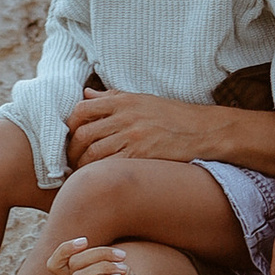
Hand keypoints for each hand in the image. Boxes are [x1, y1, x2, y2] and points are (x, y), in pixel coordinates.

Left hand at [65, 90, 272, 169]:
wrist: (204, 130)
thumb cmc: (172, 116)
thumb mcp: (141, 99)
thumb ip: (111, 98)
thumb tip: (85, 94)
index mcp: (122, 101)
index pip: (81, 109)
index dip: (70, 125)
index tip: (71, 138)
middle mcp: (125, 116)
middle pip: (83, 133)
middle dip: (72, 150)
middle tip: (72, 162)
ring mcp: (133, 136)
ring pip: (93, 152)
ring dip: (82, 166)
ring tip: (82, 174)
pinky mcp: (143, 155)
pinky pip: (111, 166)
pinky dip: (99, 174)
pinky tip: (99, 180)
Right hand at [67, 246, 171, 274]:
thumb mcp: (118, 270)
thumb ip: (104, 259)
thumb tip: (93, 244)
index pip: (56, 263)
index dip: (63, 250)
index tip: (84, 241)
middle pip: (73, 264)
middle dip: (97, 253)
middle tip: (120, 255)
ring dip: (104, 266)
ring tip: (124, 268)